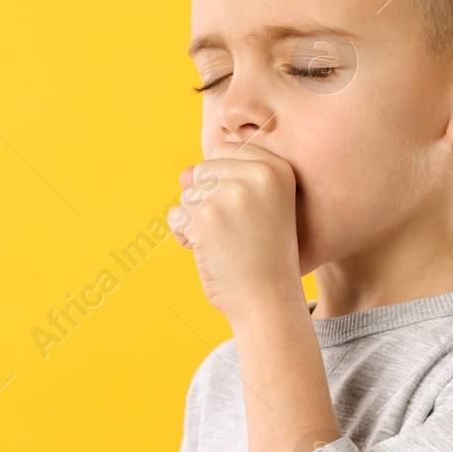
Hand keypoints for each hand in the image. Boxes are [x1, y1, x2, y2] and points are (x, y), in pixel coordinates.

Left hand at [168, 139, 302, 321]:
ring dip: (196, 222)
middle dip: (208, 201)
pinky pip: (175, 218)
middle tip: (235, 232)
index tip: (245, 212)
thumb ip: (221, 181)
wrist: (268, 301)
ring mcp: (232, 195)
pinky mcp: (206, 218)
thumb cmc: (261, 255)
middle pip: (203, 170)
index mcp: (277, 168)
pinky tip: (210, 254)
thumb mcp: (253, 209)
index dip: (223, 183)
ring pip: (187, 194)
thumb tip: (184, 173)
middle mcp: (258, 175)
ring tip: (226, 245)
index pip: (225, 150)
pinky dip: (184, 238)